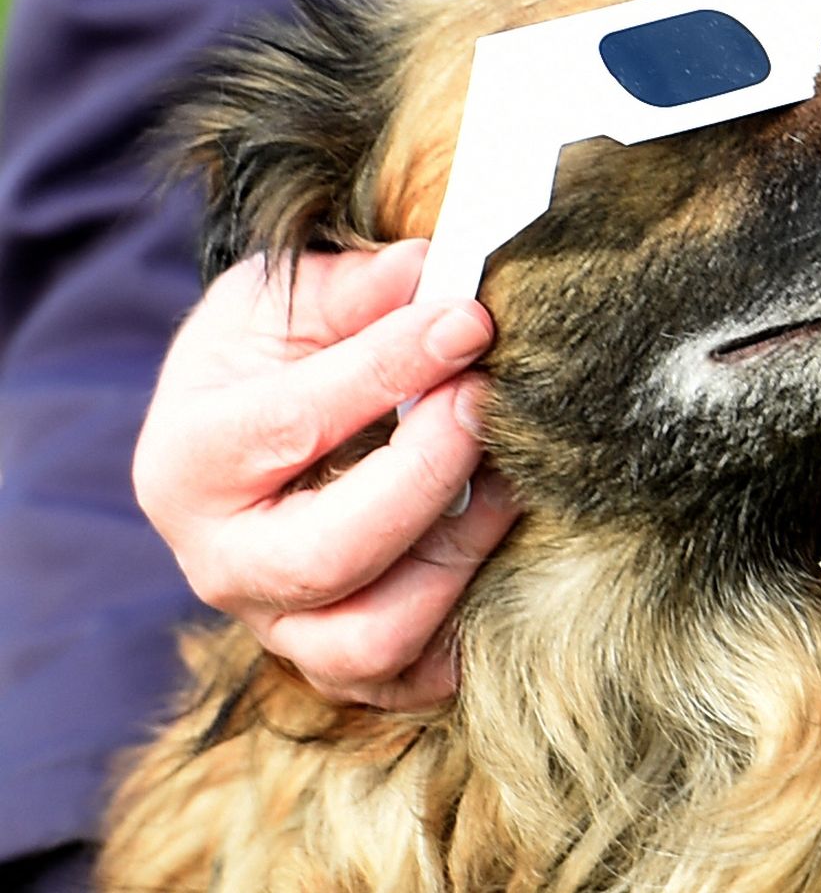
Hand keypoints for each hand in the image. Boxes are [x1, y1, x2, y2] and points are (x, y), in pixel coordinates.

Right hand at [133, 241, 519, 708]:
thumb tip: (433, 270)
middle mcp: (221, 562)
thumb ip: (355, 289)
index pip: (293, 421)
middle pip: (329, 555)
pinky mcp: (339, 666)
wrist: (252, 433)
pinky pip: (412, 679)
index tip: (469, 320)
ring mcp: (280, 626)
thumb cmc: (270, 358)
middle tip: (485, 400)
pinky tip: (494, 541)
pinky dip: (467, 622)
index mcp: (188, 460)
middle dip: (428, 474)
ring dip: (459, 552)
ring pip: (374, 637)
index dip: (393, 366)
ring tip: (501, 475)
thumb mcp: (287, 302)